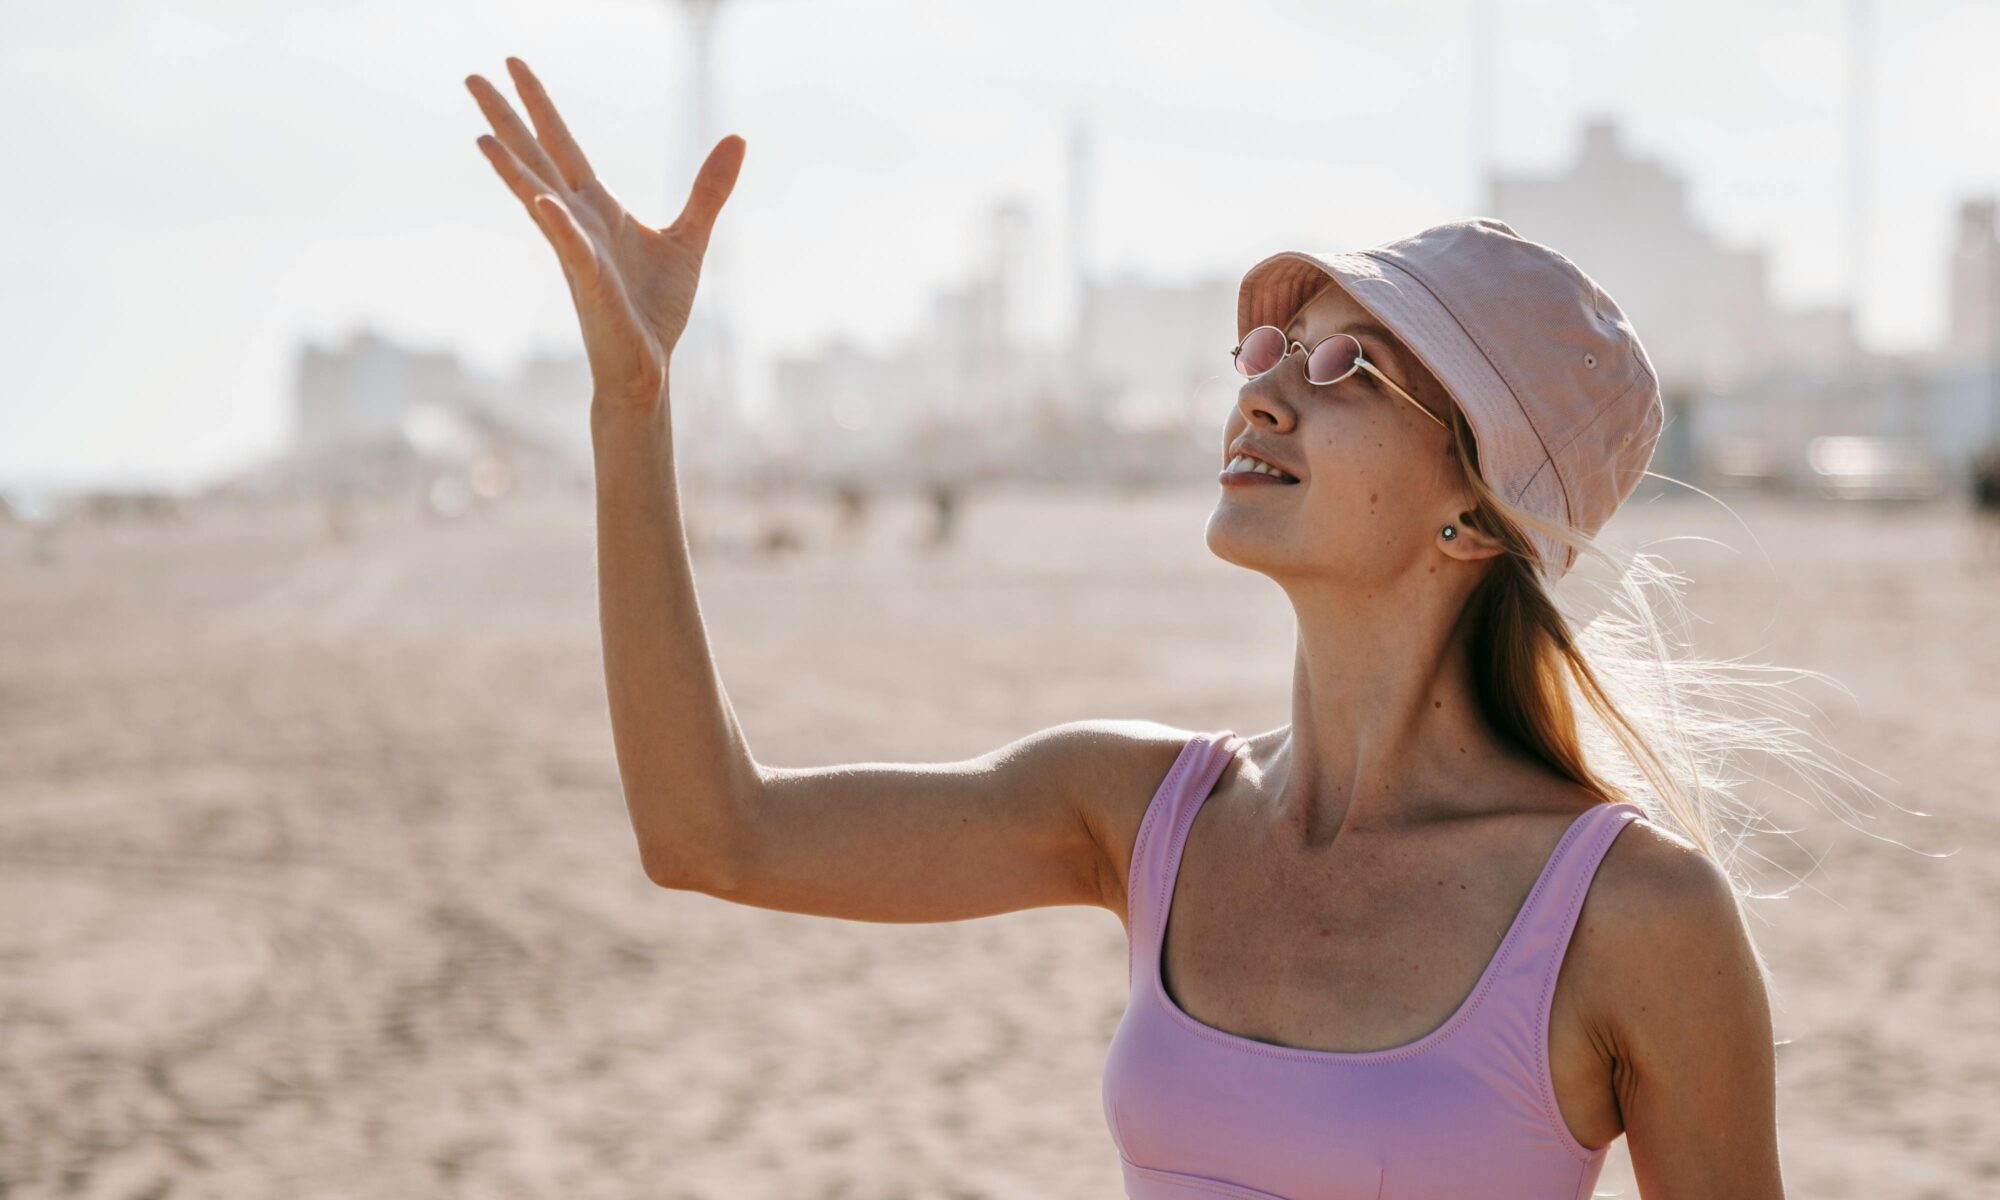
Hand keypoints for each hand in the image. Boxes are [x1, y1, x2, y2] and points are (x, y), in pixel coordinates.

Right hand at [464, 56, 745, 412]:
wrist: (649, 366)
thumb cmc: (656, 308)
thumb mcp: (690, 238)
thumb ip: (708, 189)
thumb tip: (737, 138)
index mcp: (597, 209)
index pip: (562, 145)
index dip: (539, 105)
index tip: (513, 65)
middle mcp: (577, 222)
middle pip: (537, 159)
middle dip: (507, 118)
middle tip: (472, 75)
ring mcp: (578, 251)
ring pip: (538, 197)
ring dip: (511, 167)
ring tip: (480, 133)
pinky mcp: (591, 283)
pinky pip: (571, 248)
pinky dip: (558, 224)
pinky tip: (542, 200)